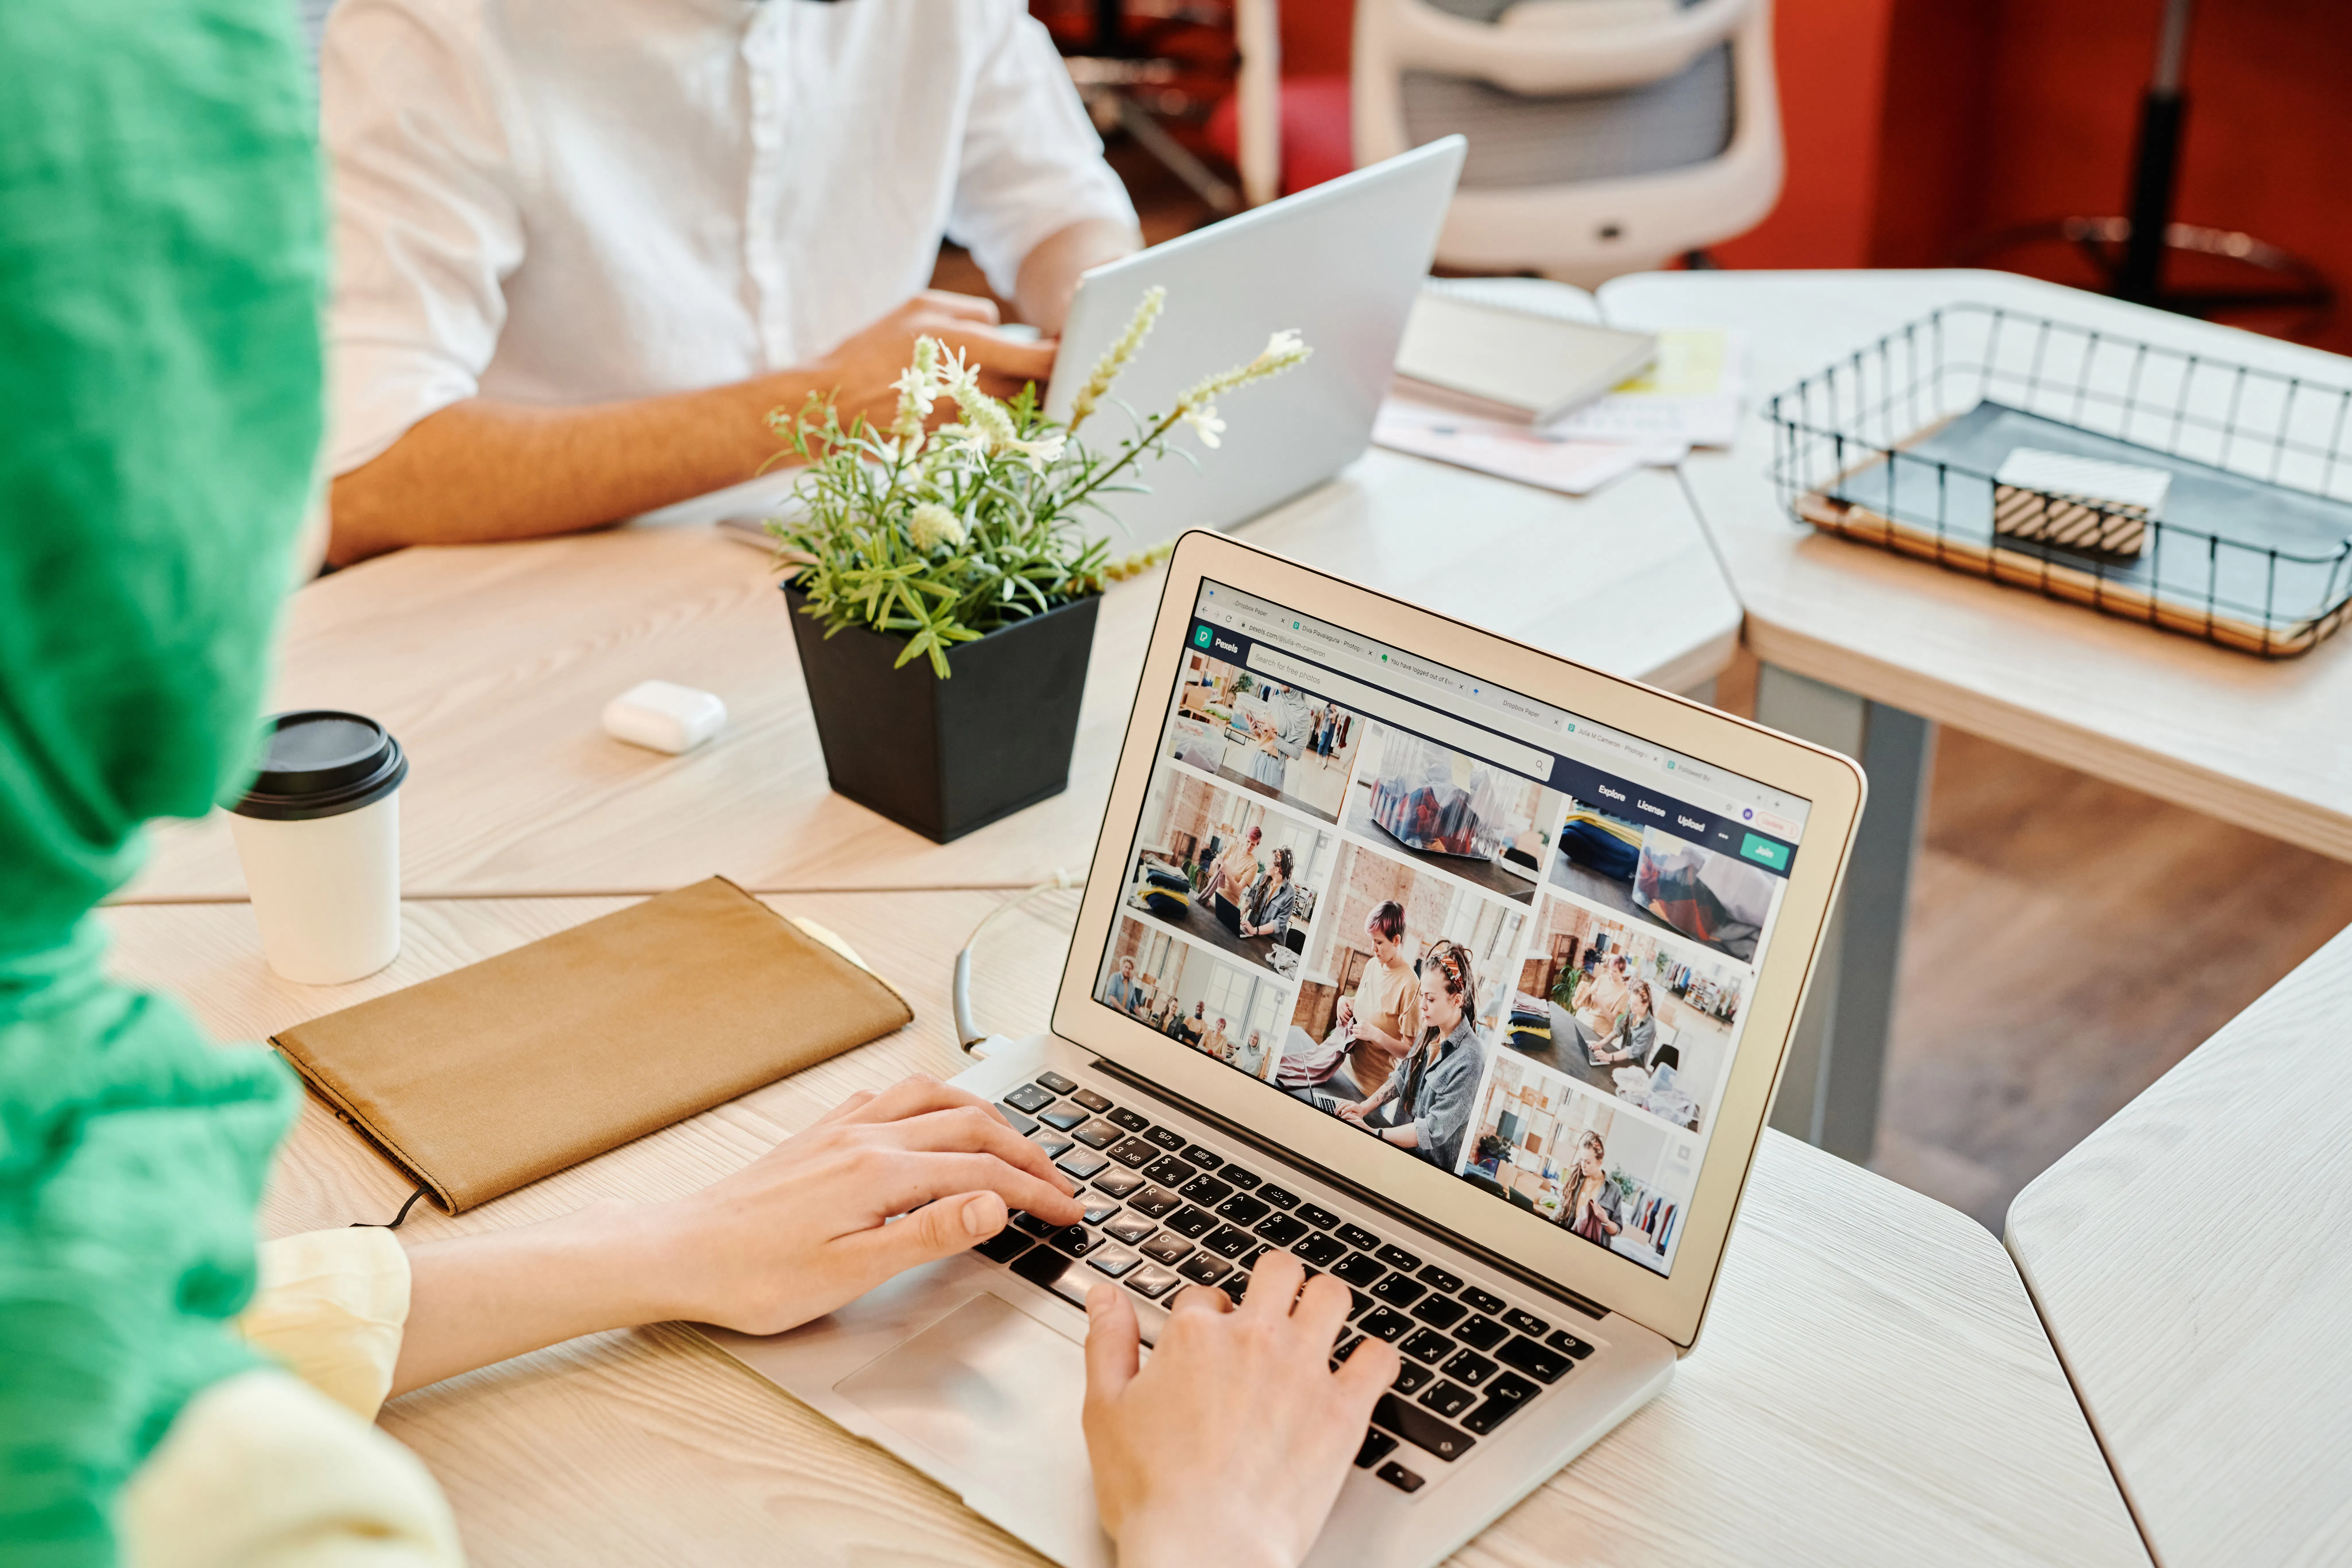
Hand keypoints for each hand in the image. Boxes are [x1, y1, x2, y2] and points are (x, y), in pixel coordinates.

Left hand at [652, 1075, 1084, 1335]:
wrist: (679, 1253)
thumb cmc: (754, 1275)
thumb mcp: (852, 1270)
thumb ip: (929, 1232)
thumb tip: (993, 1202)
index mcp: (880, 1172)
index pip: (983, 1172)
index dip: (1036, 1191)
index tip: (1068, 1208)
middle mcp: (864, 1136)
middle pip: (970, 1123)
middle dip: (1025, 1149)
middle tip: (1059, 1179)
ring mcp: (841, 1128)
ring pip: (933, 1096)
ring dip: (984, 1113)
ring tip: (1013, 1138)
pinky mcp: (820, 1133)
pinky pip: (890, 1096)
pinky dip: (930, 1100)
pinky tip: (929, 1117)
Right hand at [790, 292, 1056, 430]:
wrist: (832, 402)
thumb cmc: (872, 348)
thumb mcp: (919, 307)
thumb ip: (971, 312)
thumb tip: (1005, 326)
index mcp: (966, 347)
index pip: (1039, 358)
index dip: (1064, 356)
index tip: (1073, 349)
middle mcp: (972, 388)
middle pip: (1037, 390)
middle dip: (1052, 382)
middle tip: (1062, 372)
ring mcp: (965, 422)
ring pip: (1019, 416)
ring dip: (1030, 406)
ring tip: (1030, 393)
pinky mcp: (953, 445)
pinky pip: (992, 435)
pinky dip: (1001, 426)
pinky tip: (995, 416)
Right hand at [1083, 1255, 1396, 1567]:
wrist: (1203, 1548)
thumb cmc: (1153, 1493)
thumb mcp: (1105, 1409)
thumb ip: (1107, 1342)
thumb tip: (1104, 1295)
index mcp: (1196, 1336)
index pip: (1206, 1293)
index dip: (1206, 1314)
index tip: (1209, 1340)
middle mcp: (1254, 1339)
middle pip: (1278, 1271)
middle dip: (1275, 1282)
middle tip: (1273, 1309)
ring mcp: (1303, 1370)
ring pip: (1332, 1296)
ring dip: (1326, 1305)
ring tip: (1320, 1326)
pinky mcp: (1343, 1410)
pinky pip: (1379, 1358)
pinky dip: (1375, 1359)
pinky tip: (1363, 1371)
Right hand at [1334, 999, 1354, 1031]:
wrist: (1341, 999)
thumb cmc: (1347, 1000)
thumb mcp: (1350, 1001)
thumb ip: (1351, 1005)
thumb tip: (1352, 1011)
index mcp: (1343, 1004)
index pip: (1346, 1010)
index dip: (1349, 1014)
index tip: (1352, 1015)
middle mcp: (1339, 1007)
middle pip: (1343, 1014)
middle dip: (1347, 1017)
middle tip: (1351, 1019)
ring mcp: (1338, 1010)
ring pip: (1341, 1016)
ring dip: (1344, 1019)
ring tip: (1348, 1022)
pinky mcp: (1337, 1012)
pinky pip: (1338, 1016)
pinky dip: (1339, 1020)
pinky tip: (1341, 1023)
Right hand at [1334, 1100, 1367, 1124]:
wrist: (1362, 1109)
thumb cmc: (1360, 1114)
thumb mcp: (1358, 1116)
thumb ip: (1352, 1117)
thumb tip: (1346, 1118)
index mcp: (1354, 1107)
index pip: (1346, 1109)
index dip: (1342, 1113)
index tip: (1340, 1117)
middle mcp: (1351, 1102)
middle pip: (1342, 1104)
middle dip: (1338, 1110)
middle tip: (1336, 1114)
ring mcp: (1349, 1101)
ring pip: (1341, 1102)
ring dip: (1337, 1106)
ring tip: (1335, 1111)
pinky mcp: (1347, 1100)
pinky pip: (1341, 1100)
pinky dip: (1338, 1103)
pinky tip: (1337, 1108)